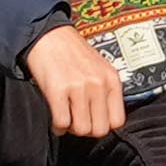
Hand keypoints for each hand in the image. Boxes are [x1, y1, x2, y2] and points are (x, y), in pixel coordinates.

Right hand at [26, 24, 130, 142]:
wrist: (48, 35)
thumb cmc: (72, 54)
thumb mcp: (99, 69)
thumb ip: (105, 92)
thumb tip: (103, 122)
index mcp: (112, 79)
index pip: (117, 121)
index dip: (103, 125)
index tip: (92, 120)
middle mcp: (98, 83)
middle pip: (99, 129)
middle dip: (86, 129)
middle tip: (76, 120)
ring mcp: (79, 87)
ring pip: (81, 129)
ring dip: (71, 128)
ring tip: (66, 116)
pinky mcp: (58, 90)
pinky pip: (62, 122)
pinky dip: (57, 125)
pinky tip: (55, 116)